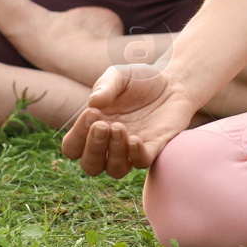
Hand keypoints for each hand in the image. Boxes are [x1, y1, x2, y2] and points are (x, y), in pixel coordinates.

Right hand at [63, 64, 197, 177]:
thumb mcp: (119, 76)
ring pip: (115, 170)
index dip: (77, 135)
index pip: (73, 147)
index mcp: (93, 128)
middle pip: (91, 166)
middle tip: (103, 125)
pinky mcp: (154, 148)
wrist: (173, 81)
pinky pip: (141, 163)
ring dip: (114, 153)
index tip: (92, 113)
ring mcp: (131, 149)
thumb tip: (93, 102)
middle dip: (93, 148)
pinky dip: (136, 155)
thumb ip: (105, 86)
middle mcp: (109, 144)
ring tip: (121, 128)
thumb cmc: (139, 80)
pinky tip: (136, 139)